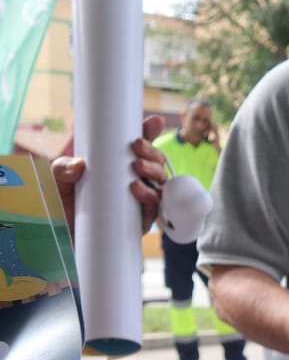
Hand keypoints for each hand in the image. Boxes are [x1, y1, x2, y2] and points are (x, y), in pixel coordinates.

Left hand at [51, 115, 168, 234]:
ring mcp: (139, 204)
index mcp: (119, 168)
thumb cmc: (63, 205)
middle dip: (152, 152)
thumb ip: (63, 168)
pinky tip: (139, 189)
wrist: (61, 238)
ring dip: (155, 172)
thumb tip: (79, 165)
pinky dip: (151, 198)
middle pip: (155, 164)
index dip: (149, 133)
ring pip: (160, 185)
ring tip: (138, 167)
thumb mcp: (58, 179)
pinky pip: (155, 210)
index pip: (139, 148)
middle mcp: (134, 184)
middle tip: (137, 146)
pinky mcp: (139, 224)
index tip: (154, 121)